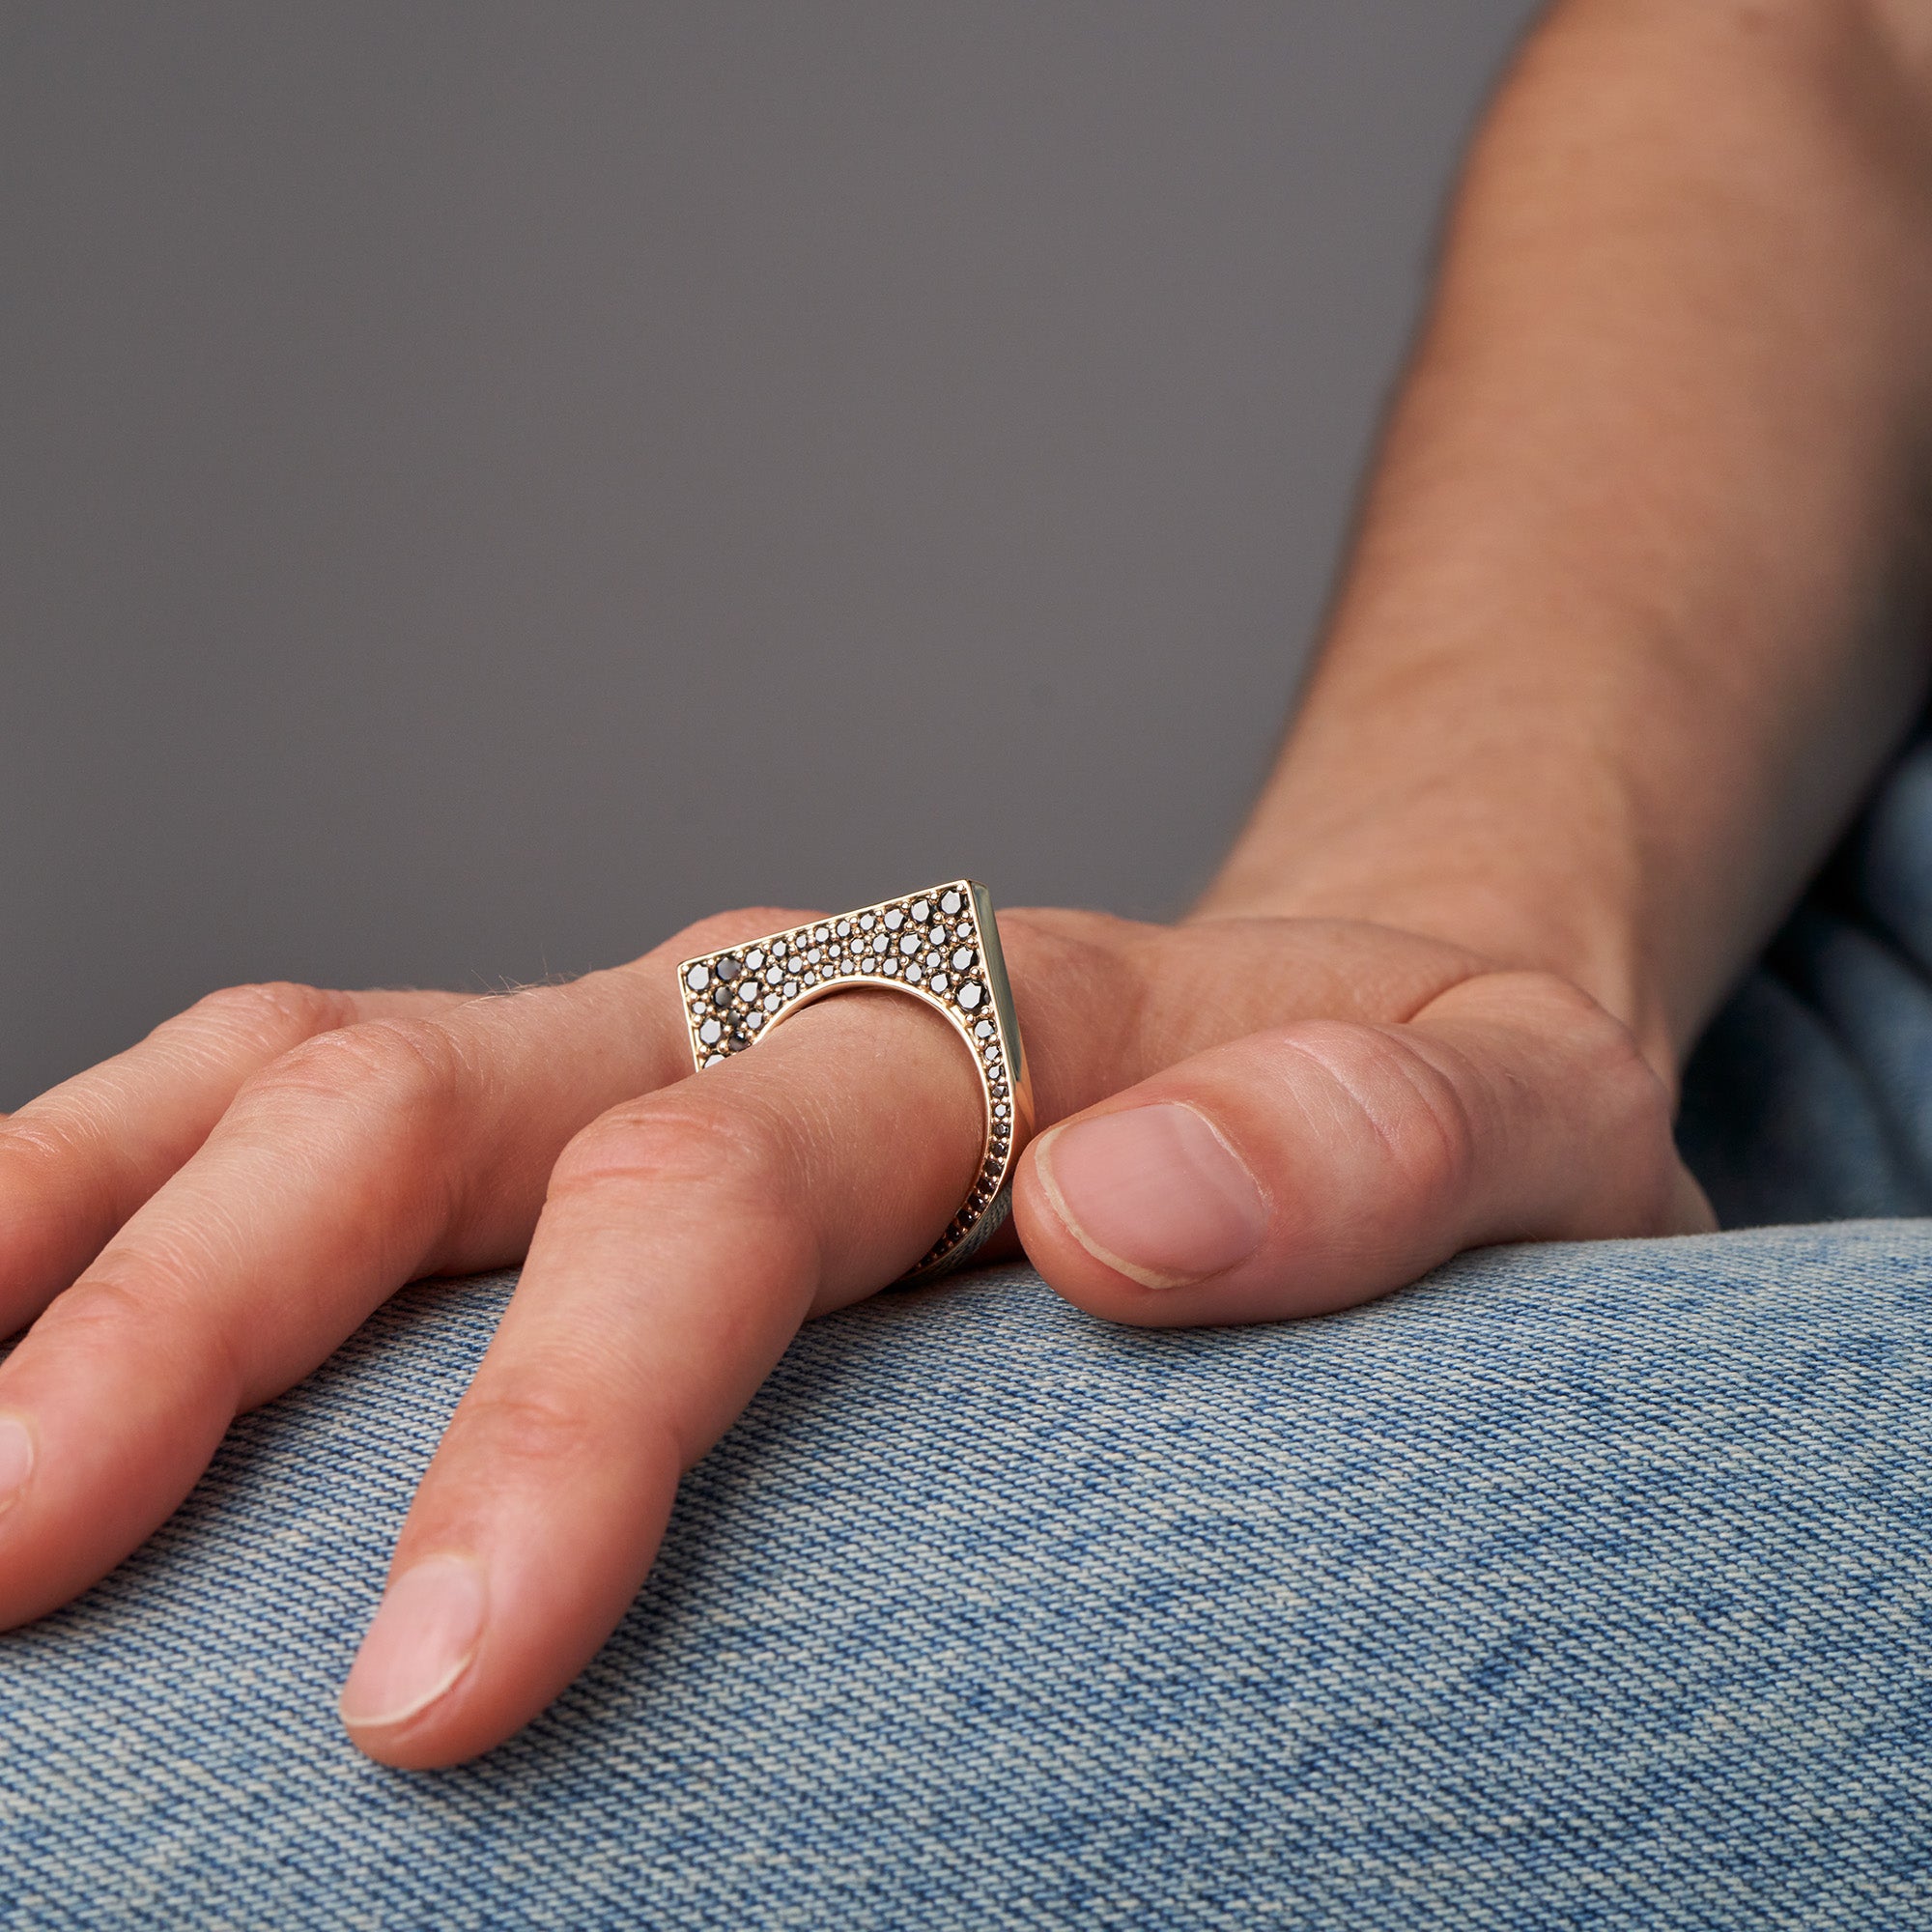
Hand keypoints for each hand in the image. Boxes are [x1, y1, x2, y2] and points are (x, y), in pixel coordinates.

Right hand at [0, 906, 1709, 1764]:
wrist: (1377, 1006)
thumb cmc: (1426, 1093)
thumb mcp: (1498, 1118)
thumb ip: (1352, 1162)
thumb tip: (1112, 1224)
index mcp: (961, 1016)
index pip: (713, 1186)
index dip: (564, 1417)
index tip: (426, 1691)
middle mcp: (753, 998)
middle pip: (428, 1105)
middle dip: (199, 1331)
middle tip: (13, 1576)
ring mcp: (640, 1043)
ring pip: (302, 1079)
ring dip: (90, 1240)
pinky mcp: (589, 1105)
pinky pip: (312, 1110)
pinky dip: (128, 1202)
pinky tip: (21, 1328)